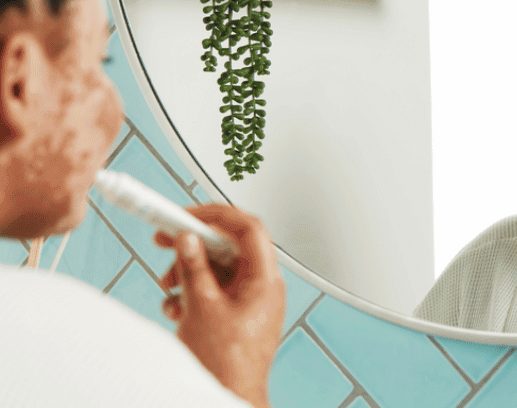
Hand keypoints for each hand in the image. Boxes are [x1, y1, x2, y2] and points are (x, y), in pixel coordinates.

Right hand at [155, 204, 284, 407]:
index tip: (189, 213)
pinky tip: (175, 307)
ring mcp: (250, 301)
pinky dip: (192, 293)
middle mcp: (262, 286)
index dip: (218, 214)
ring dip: (188, 272)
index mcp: (264, 279)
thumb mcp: (202, 306)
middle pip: (229, 247)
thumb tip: (188, 240)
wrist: (229, 396)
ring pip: (218, 270)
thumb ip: (194, 268)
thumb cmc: (228, 364)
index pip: (248, 228)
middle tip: (166, 238)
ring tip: (168, 284)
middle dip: (194, 245)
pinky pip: (215, 291)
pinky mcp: (237, 316)